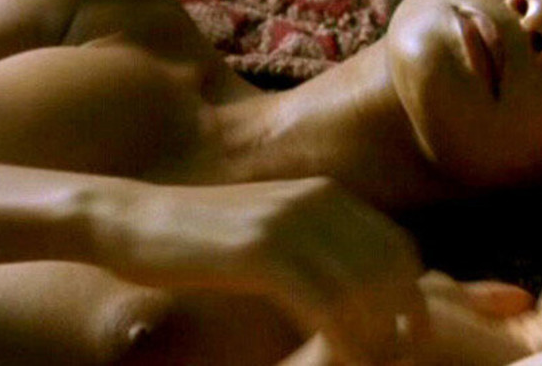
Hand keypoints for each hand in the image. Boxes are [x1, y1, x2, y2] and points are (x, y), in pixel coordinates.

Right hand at [90, 177, 428, 363]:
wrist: (131, 217)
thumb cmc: (198, 235)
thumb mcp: (269, 226)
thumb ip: (314, 242)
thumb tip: (352, 283)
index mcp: (328, 193)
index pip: (398, 247)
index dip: (410, 296)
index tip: (404, 337)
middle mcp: (319, 200)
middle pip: (390, 269)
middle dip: (400, 320)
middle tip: (391, 359)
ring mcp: (290, 223)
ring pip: (362, 289)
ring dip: (371, 337)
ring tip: (362, 365)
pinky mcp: (260, 251)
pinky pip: (322, 303)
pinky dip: (337, 338)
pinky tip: (330, 358)